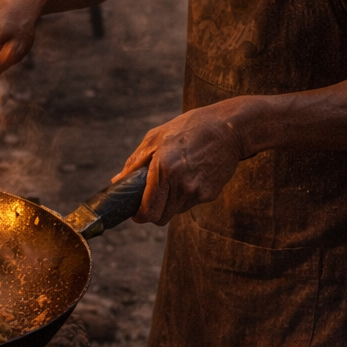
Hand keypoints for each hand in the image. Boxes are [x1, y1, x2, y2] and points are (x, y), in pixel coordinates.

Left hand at [113, 105, 244, 223]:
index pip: (148, 211)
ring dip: (168, 202)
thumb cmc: (189, 128)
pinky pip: (190, 203)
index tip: (136, 212)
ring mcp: (197, 191)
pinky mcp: (210, 194)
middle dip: (152, 212)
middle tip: (150, 198)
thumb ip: (135, 163)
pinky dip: (184, 195)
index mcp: (163, 169)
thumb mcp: (156, 137)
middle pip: (160, 218)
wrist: (229, 129)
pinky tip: (190, 174)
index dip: (139, 215)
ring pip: (174, 211)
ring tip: (174, 178)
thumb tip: (118, 181)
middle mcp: (181, 184)